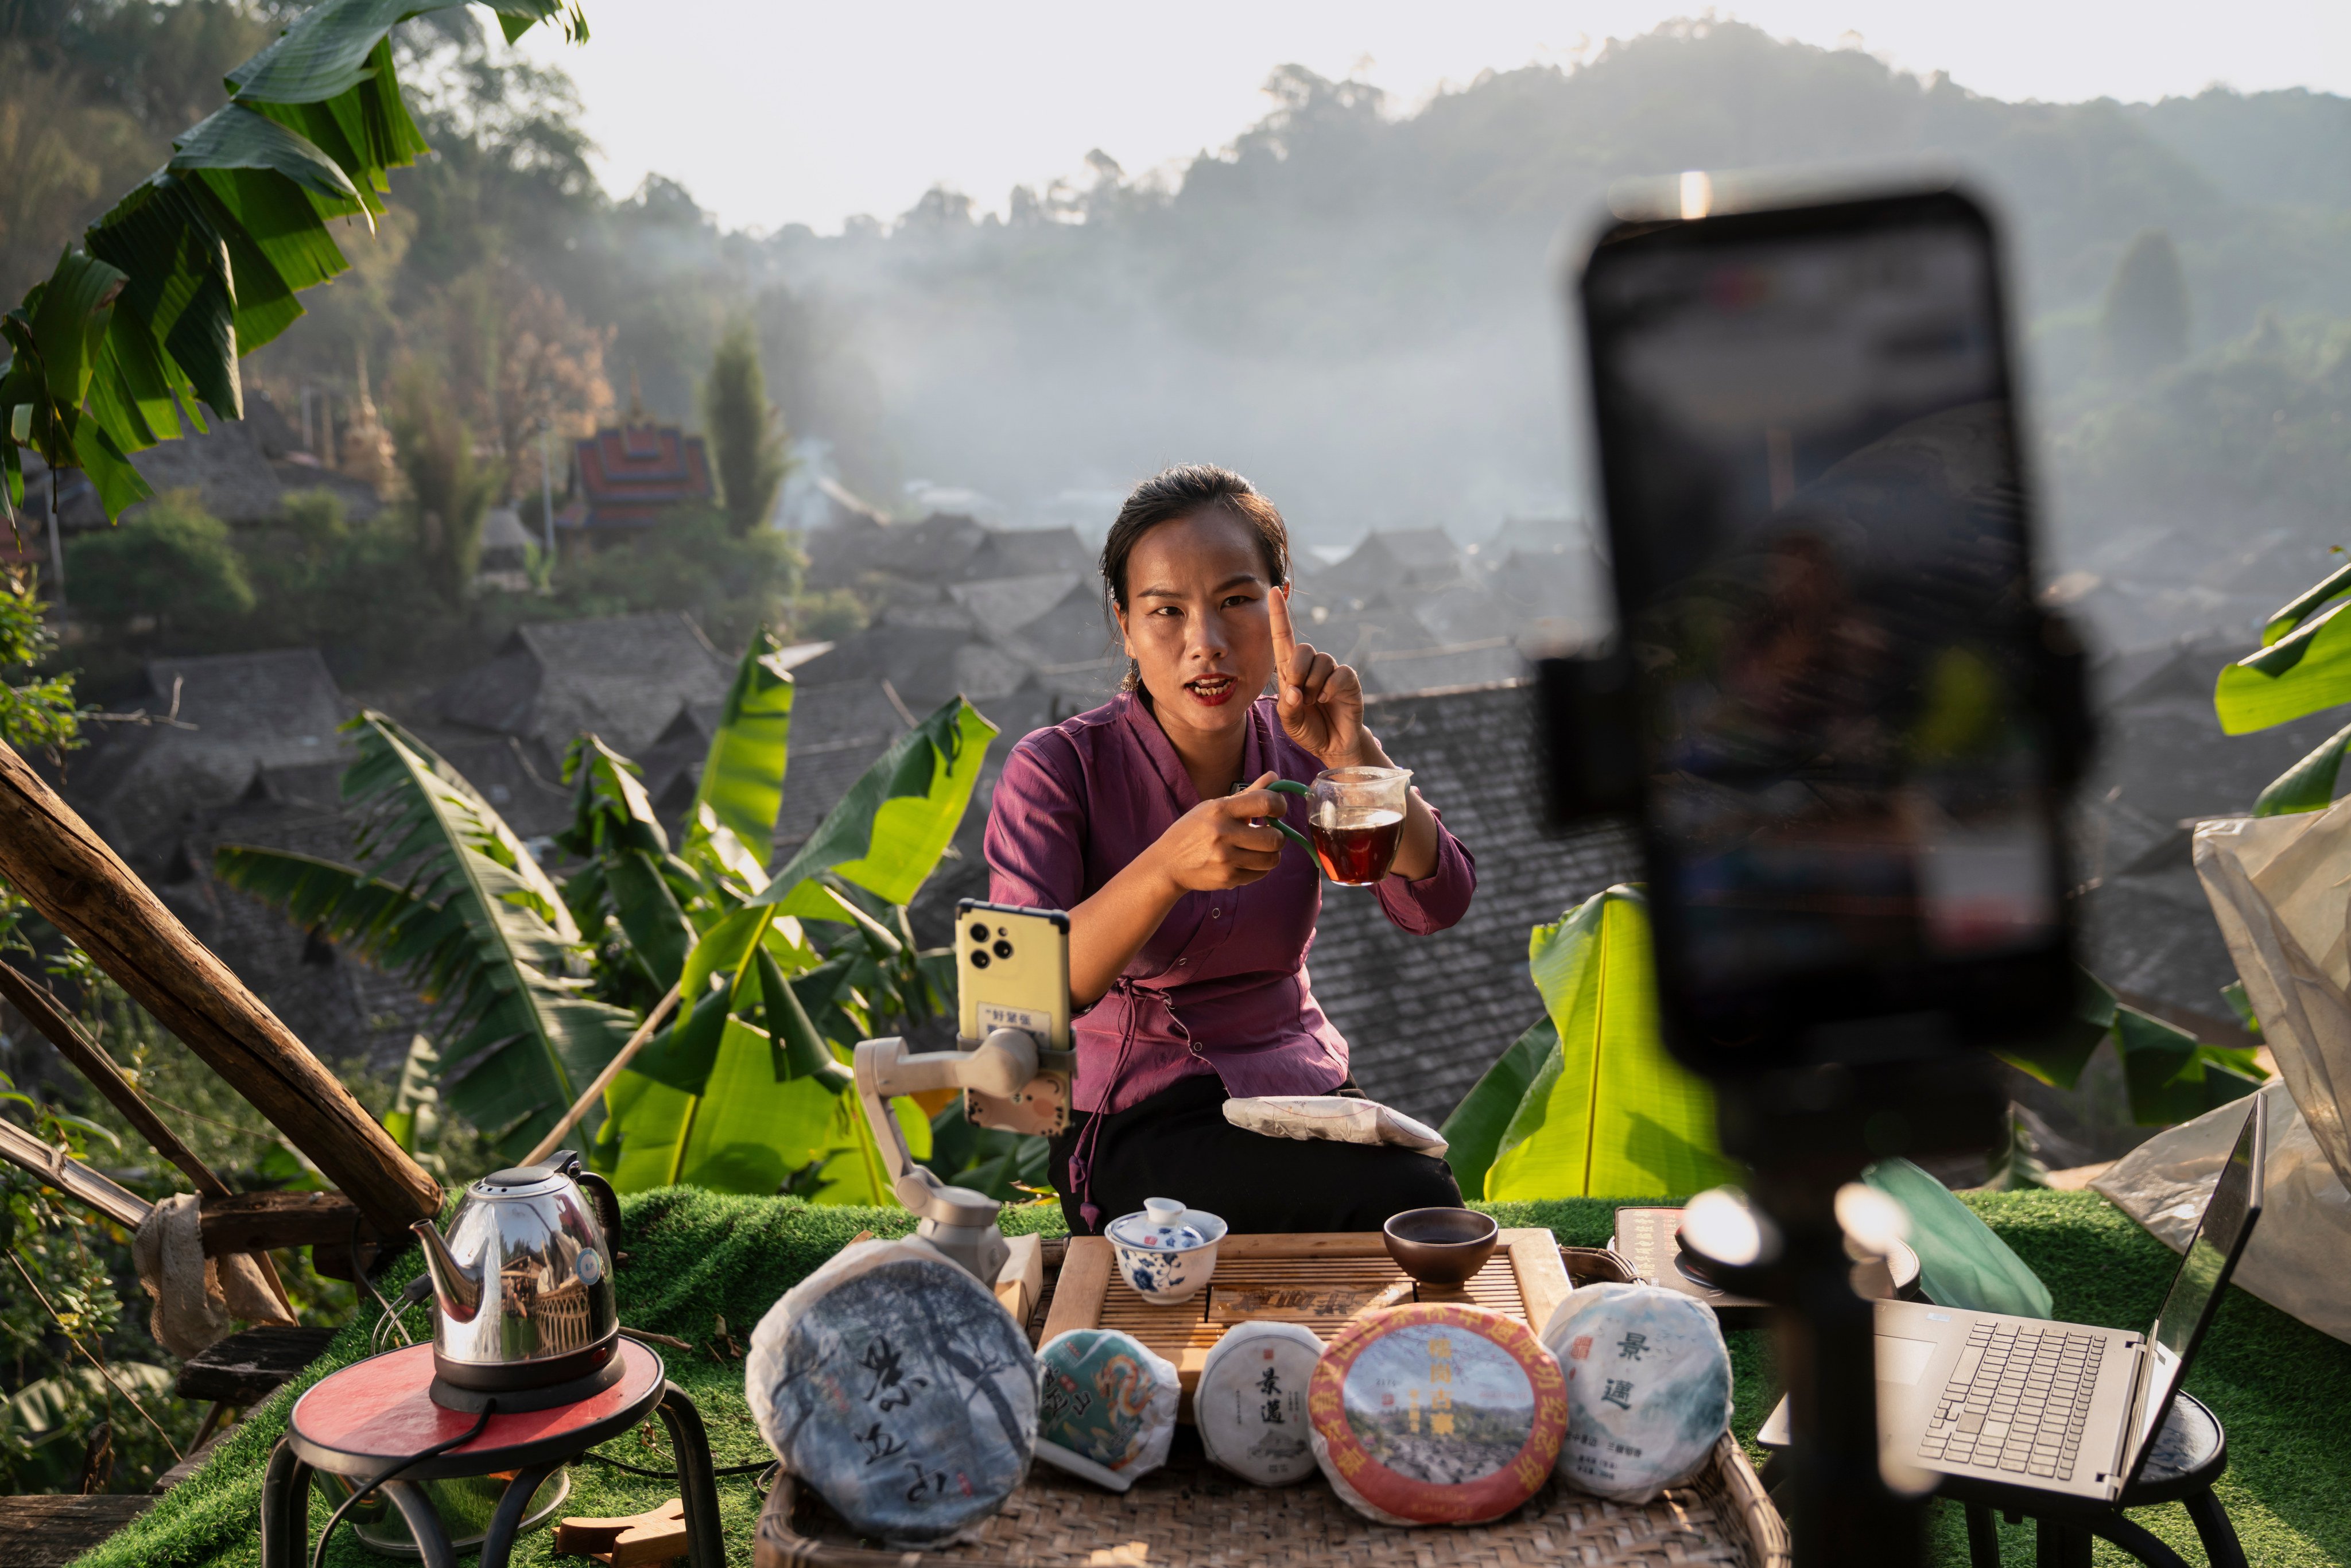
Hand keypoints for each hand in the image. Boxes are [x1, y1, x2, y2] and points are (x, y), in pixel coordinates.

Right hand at [1146, 772, 1290, 893]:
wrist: (1168, 863)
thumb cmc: (1194, 830)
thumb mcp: (1215, 807)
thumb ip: (1248, 794)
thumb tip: (1275, 776)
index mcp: (1220, 809)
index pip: (1265, 802)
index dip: (1280, 806)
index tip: (1277, 811)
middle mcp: (1223, 833)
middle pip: (1275, 838)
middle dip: (1277, 837)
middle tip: (1268, 836)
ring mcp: (1225, 858)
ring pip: (1272, 859)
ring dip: (1271, 854)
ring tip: (1259, 850)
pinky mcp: (1227, 878)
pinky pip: (1260, 874)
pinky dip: (1259, 868)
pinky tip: (1247, 861)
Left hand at [1270, 585, 1366, 763]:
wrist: (1333, 745)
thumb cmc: (1308, 728)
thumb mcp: (1289, 721)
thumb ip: (1287, 707)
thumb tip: (1294, 691)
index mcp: (1290, 670)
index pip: (1283, 637)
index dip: (1279, 614)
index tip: (1273, 590)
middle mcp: (1311, 665)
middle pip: (1303, 648)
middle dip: (1297, 672)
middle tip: (1299, 696)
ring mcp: (1331, 671)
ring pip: (1320, 661)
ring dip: (1313, 685)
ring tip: (1313, 702)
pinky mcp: (1348, 679)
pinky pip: (1339, 673)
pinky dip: (1330, 688)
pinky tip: (1327, 700)